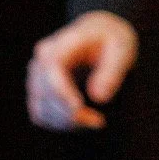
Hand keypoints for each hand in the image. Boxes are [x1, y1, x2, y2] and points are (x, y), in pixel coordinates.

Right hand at [25, 11, 139, 130]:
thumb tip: (98, 98)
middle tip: (98, 121)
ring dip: (65, 122)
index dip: (61, 92)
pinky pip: (40, 115)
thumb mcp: (121, 49)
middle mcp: (41, 60)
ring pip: (40, 108)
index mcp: (61, 44)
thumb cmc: (111, 40)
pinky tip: (82, 121)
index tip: (79, 109)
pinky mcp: (39, 92)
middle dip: (69, 113)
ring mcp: (36, 77)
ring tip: (94, 121)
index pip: (51, 68)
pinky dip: (59, 124)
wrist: (99, 36)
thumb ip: (112, 72)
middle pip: (44, 93)